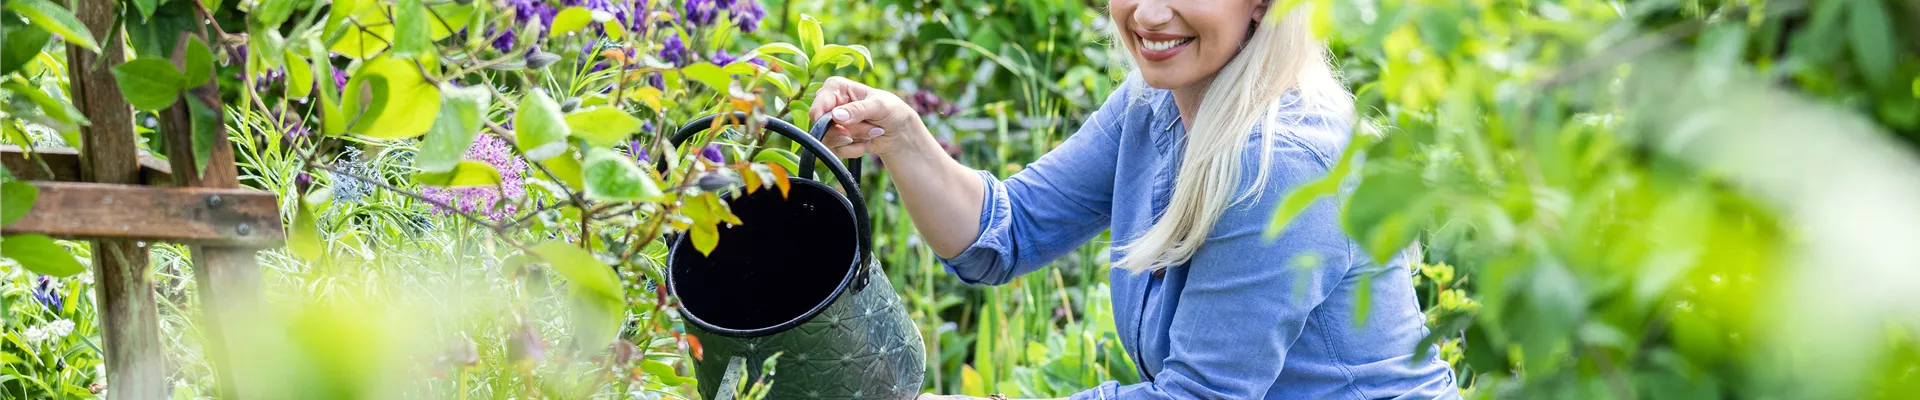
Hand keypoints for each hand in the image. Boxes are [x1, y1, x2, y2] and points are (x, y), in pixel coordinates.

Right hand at [807, 76, 926, 158]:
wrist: (899, 131)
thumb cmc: (891, 110)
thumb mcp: (878, 106)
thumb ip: (857, 110)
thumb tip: (836, 116)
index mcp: (835, 87)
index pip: (817, 108)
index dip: (827, 122)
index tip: (845, 129)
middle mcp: (829, 104)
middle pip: (823, 128)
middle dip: (851, 132)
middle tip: (871, 129)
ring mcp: (832, 123)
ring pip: (830, 141)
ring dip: (855, 140)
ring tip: (873, 132)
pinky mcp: (836, 139)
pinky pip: (837, 151)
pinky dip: (855, 150)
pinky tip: (867, 142)